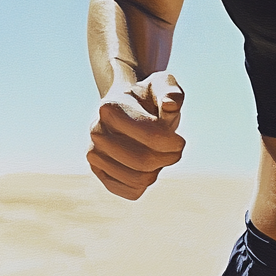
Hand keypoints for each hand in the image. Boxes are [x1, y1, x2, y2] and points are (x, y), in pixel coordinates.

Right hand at [87, 71, 185, 199]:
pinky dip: (147, 182)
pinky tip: (148, 166)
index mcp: (110, 108)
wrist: (128, 105)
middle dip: (168, 157)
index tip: (180, 140)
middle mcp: (97, 132)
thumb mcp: (163, 84)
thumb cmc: (149, 95)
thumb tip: (170, 105)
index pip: (150, 135)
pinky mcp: (99, 172)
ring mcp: (95, 154)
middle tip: (177, 149)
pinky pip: (131, 191)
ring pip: (138, 179)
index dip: (172, 142)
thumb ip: (171, 92)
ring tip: (162, 155)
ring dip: (158, 169)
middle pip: (144, 160)